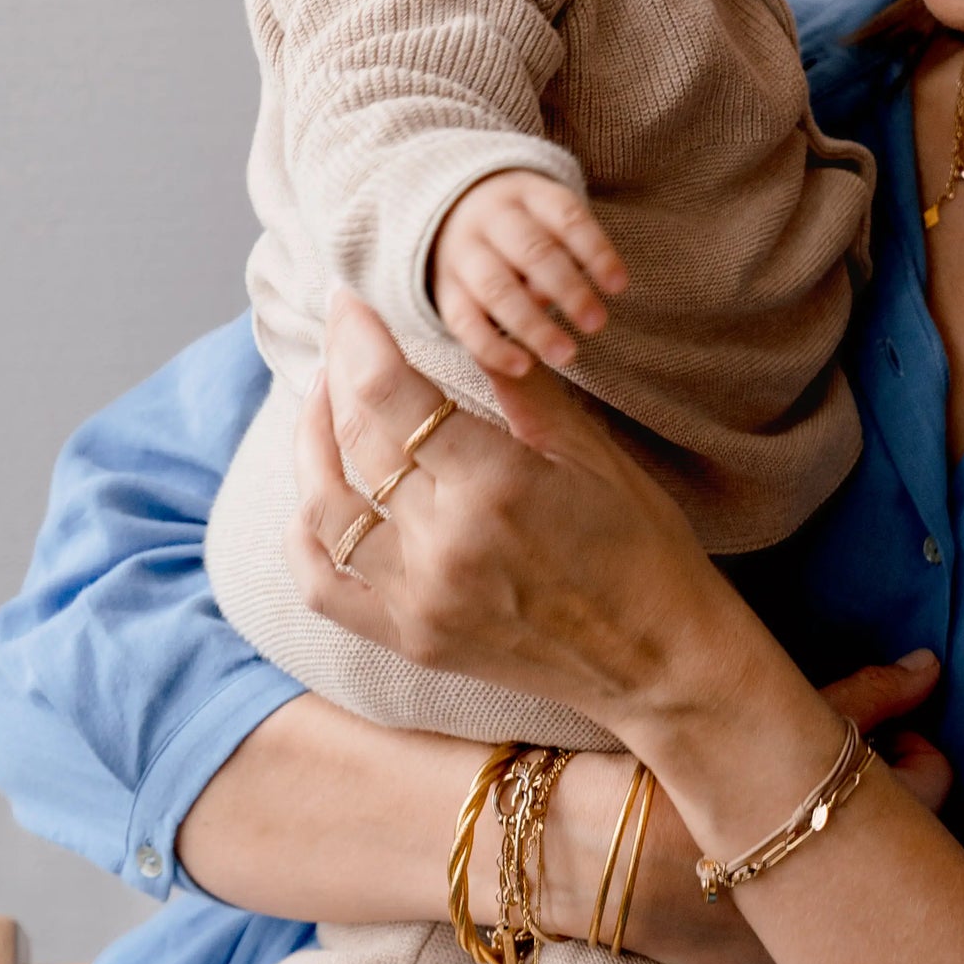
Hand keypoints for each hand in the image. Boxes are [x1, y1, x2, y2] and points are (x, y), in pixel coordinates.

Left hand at [291, 290, 760, 731]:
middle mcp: (446, 542)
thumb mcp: (593, 453)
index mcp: (497, 483)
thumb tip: (478, 325)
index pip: (392, 394)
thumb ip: (523, 389)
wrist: (659, 660)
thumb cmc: (642, 546)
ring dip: (310, 445)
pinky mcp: (411, 639)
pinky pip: (324, 586)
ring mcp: (420, 598)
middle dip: (336, 372)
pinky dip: (305, 536)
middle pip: (355, 439)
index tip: (348, 303)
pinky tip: (313, 494)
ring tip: (319, 402)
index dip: (357, 340)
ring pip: (325, 507)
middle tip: (339, 337)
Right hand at [430, 170, 627, 380]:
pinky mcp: (443, 290)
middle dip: (568, 289)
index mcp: (526, 195)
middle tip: (597, 324)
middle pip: (532, 251)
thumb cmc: (521, 226)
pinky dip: (493, 347)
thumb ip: (564, 251)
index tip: (620, 287)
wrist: (447, 214)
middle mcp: (491, 220)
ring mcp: (463, 254)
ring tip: (567, 355)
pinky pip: (464, 321)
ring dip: (534, 325)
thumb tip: (577, 300)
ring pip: (497, 289)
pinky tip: (523, 366)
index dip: (596, 251)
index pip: (567, 218)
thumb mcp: (543, 216)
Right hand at [537, 657, 949, 963]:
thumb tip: (928, 669)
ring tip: (809, 824)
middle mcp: (837, 902)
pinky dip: (823, 914)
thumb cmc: (659, 778)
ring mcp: (808, 954)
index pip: (934, 783)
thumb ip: (858, 696)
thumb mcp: (757, 723)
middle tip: (844, 776)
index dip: (914, 748)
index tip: (884, 732)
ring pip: (870, 899)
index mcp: (843, 827)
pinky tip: (786, 878)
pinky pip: (829, 950)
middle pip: (911, 846)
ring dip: (856, 857)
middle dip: (890, 806)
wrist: (573, 850)